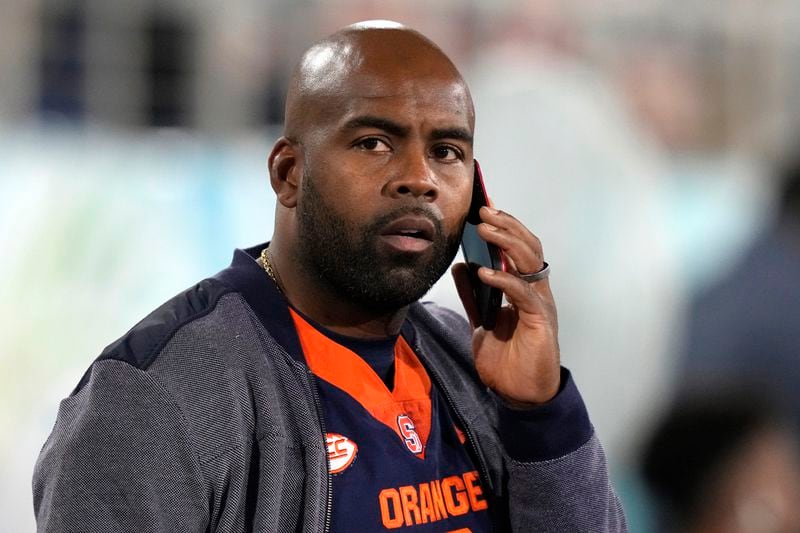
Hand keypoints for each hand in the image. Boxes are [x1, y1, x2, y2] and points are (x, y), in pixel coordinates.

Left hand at [452, 206, 559, 406]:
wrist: (520, 395)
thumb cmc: (506, 360)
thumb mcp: (481, 322)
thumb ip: (473, 295)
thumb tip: (460, 266)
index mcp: (524, 288)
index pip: (518, 248)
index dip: (505, 227)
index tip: (484, 209)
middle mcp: (536, 291)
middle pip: (528, 247)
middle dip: (507, 227)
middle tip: (484, 212)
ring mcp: (541, 304)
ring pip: (531, 262)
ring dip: (507, 243)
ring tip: (485, 231)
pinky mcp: (540, 321)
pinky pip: (523, 294)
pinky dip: (504, 280)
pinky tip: (485, 273)